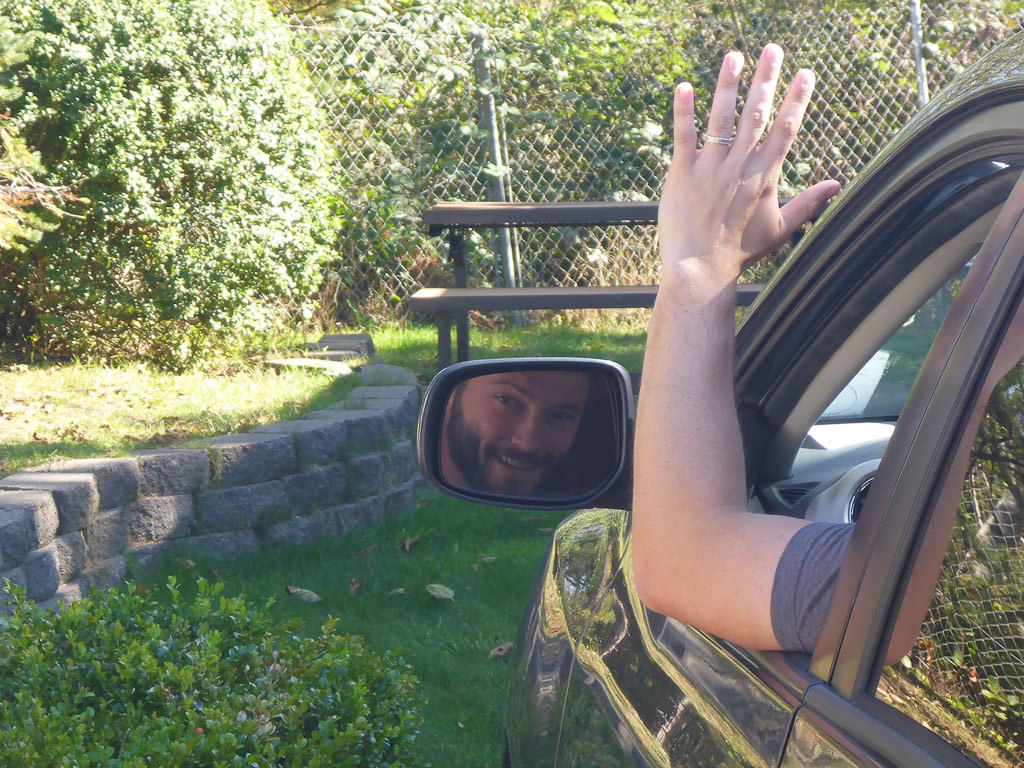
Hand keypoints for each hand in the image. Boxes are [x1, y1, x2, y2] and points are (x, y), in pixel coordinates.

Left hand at [658, 44, 840, 285]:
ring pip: (721, 118)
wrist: (701, 270)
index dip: (797, 99)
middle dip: (766, 79)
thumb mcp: (780, 229)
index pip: (786, 129)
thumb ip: (809, 204)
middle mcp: (740, 166)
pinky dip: (683, 111)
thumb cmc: (741, 252)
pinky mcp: (682, 174)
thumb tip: (837, 186)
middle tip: (772, 49)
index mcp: (765, 176)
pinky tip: (684, 86)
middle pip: (757, 114)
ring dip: (728, 85)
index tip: (806, 72)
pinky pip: (683, 136)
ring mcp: (710, 168)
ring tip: (734, 56)